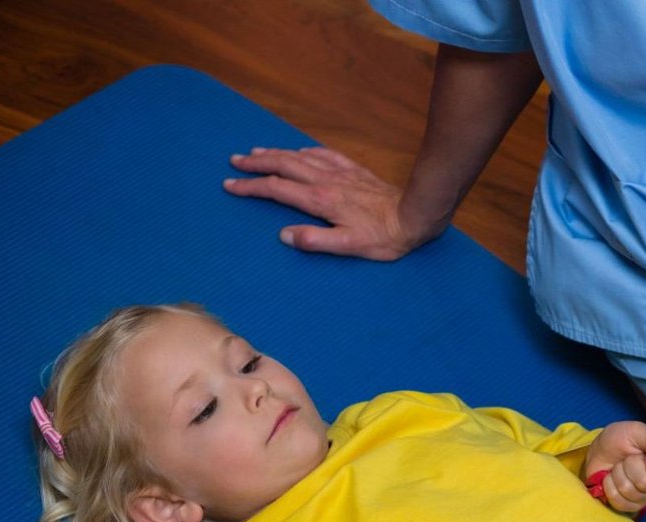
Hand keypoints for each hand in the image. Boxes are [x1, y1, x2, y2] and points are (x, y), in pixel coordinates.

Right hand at [222, 146, 437, 259]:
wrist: (415, 215)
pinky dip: (305, 151)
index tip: (230, 186)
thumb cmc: (384, 237)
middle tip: (234, 161)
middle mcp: (326, 181)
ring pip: (300, 157)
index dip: (251, 187)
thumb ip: (315, 240)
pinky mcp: (355, 171)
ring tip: (256, 151)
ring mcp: (340, 173)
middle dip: (256, 163)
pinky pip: (323, 154)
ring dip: (276, 153)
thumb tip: (284, 235)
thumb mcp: (349, 246)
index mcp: (320, 200)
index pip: (276, 190)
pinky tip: (300, 150)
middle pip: (283, 166)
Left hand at [585, 422, 645, 513]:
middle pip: (645, 483)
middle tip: (627, 459)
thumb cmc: (619, 440)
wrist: (598, 451)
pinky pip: (618, 501)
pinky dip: (609, 486)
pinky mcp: (627, 506)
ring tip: (617, 467)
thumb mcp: (635, 431)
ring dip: (618, 474)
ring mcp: (642, 498)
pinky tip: (610, 478)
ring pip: (629, 491)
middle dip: (630, 466)